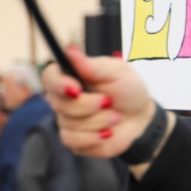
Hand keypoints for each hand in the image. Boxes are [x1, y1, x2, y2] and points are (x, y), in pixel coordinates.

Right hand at [41, 45, 168, 173]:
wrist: (140, 117)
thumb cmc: (128, 89)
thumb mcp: (116, 71)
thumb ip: (91, 65)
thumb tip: (70, 49)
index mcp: (71, 77)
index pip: (49, 77)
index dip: (59, 84)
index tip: (76, 89)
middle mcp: (64, 99)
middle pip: (60, 104)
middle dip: (88, 105)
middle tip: (108, 102)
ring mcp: (67, 120)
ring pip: (69, 124)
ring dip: (98, 122)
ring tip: (115, 116)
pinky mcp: (73, 139)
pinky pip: (73, 141)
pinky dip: (94, 138)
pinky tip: (107, 133)